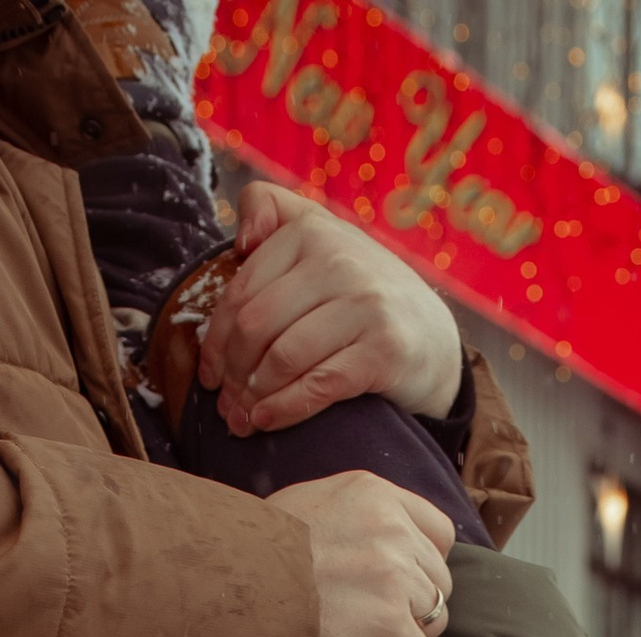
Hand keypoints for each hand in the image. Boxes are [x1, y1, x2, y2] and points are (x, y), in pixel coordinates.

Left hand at [200, 178, 463, 432]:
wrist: (430, 335)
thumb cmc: (358, 295)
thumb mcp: (321, 236)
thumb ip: (274, 211)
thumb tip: (240, 239)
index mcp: (311, 232)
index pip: (240, 293)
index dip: (215, 341)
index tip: (210, 375)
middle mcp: (338, 261)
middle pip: (255, 327)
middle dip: (233, 374)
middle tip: (227, 405)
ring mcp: (365, 305)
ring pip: (283, 359)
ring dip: (255, 397)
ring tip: (244, 419)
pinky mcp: (384, 350)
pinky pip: (318, 386)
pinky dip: (284, 410)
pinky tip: (267, 421)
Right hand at [279, 471, 454, 636]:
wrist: (235, 588)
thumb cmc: (262, 551)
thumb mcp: (314, 503)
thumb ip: (361, 515)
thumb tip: (390, 540)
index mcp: (377, 494)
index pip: (440, 532)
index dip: (423, 561)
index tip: (398, 578)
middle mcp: (392, 530)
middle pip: (440, 579)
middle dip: (415, 600)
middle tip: (371, 612)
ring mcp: (394, 578)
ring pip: (436, 617)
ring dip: (407, 632)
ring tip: (363, 632)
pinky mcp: (389, 625)